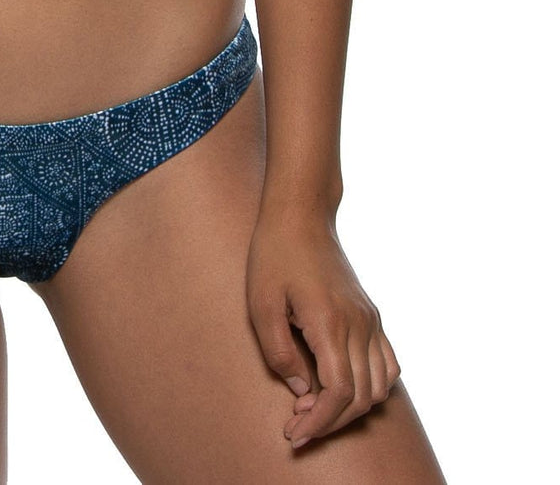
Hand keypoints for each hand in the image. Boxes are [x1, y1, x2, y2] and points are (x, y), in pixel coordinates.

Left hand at [246, 205, 400, 451]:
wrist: (300, 215)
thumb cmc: (274, 256)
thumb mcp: (261, 305)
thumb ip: (280, 354)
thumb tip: (303, 392)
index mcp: (330, 322)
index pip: (338, 393)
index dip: (319, 422)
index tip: (294, 434)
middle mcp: (359, 324)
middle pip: (360, 397)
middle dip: (331, 422)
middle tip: (298, 426)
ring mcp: (370, 319)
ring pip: (379, 386)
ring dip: (352, 409)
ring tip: (318, 408)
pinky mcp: (372, 314)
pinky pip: (388, 364)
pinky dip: (373, 388)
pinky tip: (345, 390)